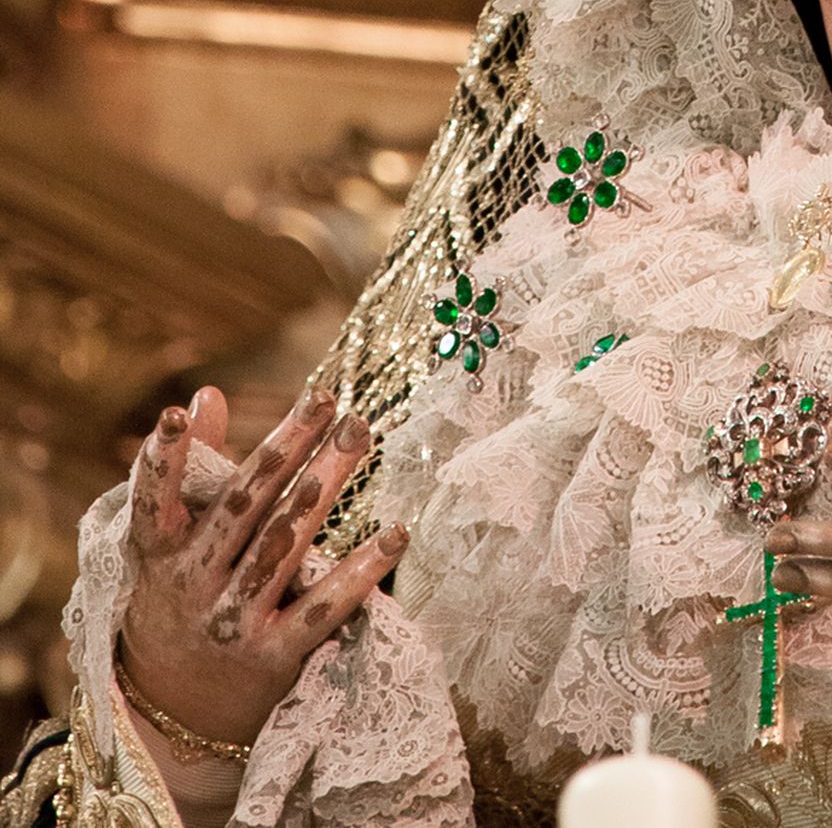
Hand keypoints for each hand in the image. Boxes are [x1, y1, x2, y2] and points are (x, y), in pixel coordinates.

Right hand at [118, 384, 405, 747]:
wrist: (173, 718)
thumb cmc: (177, 606)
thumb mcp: (167, 548)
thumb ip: (191, 469)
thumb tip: (207, 394)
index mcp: (160, 557)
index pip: (154, 504)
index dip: (162, 461)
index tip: (176, 416)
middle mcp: (193, 586)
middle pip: (242, 506)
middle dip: (284, 447)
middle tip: (325, 398)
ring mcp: (233, 623)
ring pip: (283, 542)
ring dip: (324, 483)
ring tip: (356, 433)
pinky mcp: (273, 656)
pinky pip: (323, 607)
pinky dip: (361, 570)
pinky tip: (396, 532)